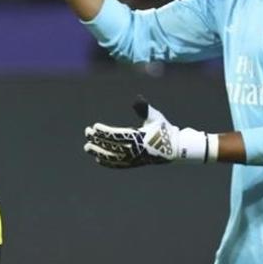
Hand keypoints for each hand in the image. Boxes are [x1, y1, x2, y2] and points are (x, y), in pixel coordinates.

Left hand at [84, 98, 214, 167]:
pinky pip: (118, 165)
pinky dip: (108, 163)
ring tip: (87, 148)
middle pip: (111, 146)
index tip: (94, 127)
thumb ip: (144, 109)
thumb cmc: (163, 130)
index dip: (104, 132)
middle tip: (86, 133)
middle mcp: (136, 150)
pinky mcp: (135, 164)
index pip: (117, 135)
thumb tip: (138, 98)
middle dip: (98, 139)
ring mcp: (135, 159)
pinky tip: (98, 159)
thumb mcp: (155, 117)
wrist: (175, 148)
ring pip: (112, 157)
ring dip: (98, 152)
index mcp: (139, 137)